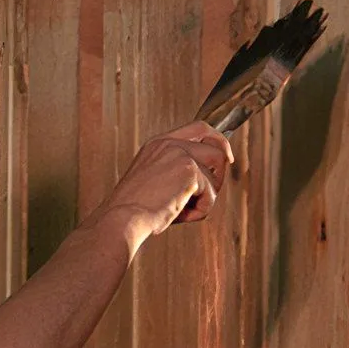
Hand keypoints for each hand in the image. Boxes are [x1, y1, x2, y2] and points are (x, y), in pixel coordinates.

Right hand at [90, 121, 232, 248]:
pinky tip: (179, 215)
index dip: (217, 140)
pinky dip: (199, 210)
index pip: (199, 128)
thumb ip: (176, 170)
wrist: (122, 219)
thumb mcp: (154, 180)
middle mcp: (169, 143)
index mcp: (158, 143)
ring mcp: (180, 154)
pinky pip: (211, 194)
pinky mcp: (189, 170)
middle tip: (208, 193)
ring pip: (216, 172)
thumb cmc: (133, 210)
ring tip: (183, 209)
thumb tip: (207, 177)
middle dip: (220, 170)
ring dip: (206, 196)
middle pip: (216, 144)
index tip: (226, 157)